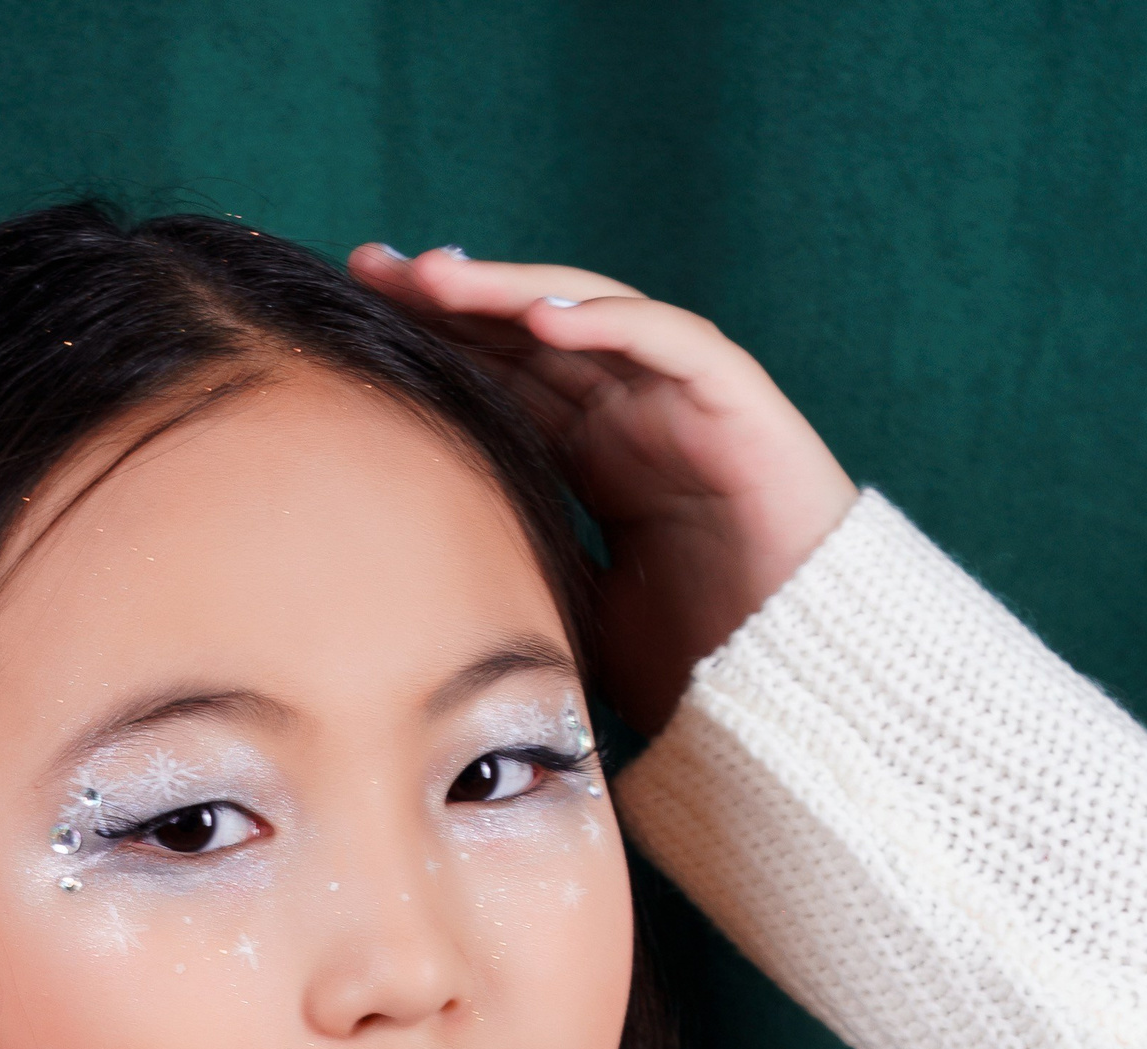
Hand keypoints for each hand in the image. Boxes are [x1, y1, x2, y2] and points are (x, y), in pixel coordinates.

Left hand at [349, 245, 857, 734]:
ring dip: (512, 290)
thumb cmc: (696, 662)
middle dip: (449, 299)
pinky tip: (544, 315)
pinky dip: (613, 322)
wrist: (795, 681)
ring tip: (435, 278)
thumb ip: (516, 577)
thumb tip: (407, 614)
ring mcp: (683, 400)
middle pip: (528, 333)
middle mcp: (632, 413)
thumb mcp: (575, 614)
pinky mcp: (737, 402)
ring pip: (590, 317)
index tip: (351, 327)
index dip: (433, 349)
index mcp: (593, 457)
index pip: (501, 380)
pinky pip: (671, 341)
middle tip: (365, 270)